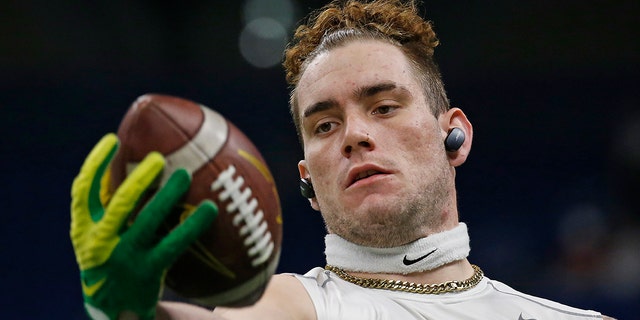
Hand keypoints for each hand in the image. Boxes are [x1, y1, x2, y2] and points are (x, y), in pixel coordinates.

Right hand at [70, 134, 217, 319]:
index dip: (95, 164)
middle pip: (119, 204)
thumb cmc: (111, 261)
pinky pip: (174, 243)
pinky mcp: (148, 271)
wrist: (114, 308)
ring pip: (147, 221)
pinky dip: (192, 225)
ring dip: (166, 196)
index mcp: (84, 229)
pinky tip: (209, 208)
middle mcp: (100, 242)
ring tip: (184, 174)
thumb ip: (108, 209)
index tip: (113, 140)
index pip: (82, 192)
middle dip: (138, 179)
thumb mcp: (98, 238)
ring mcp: (124, 258)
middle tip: (158, 157)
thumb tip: (133, 164)